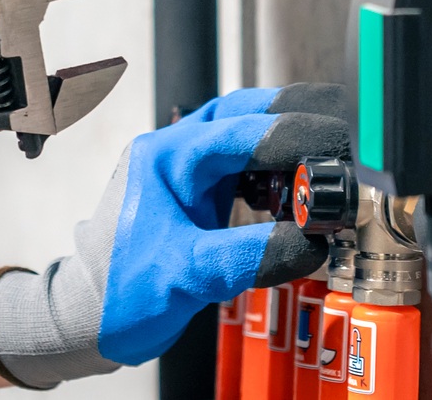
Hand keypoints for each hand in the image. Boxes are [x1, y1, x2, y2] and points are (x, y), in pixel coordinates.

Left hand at [0, 83, 347, 387]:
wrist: (87, 317)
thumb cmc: (119, 292)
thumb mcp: (185, 275)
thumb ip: (245, 255)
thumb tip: (309, 242)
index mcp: (165, 158)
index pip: (237, 130)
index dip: (291, 134)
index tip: (336, 145)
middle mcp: (176, 153)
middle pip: (244, 113)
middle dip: (296, 118)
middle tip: (344, 135)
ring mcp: (188, 171)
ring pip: (247, 134)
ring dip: (288, 143)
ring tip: (330, 161)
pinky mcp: (200, 194)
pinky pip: (246, 167)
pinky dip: (278, 172)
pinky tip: (300, 191)